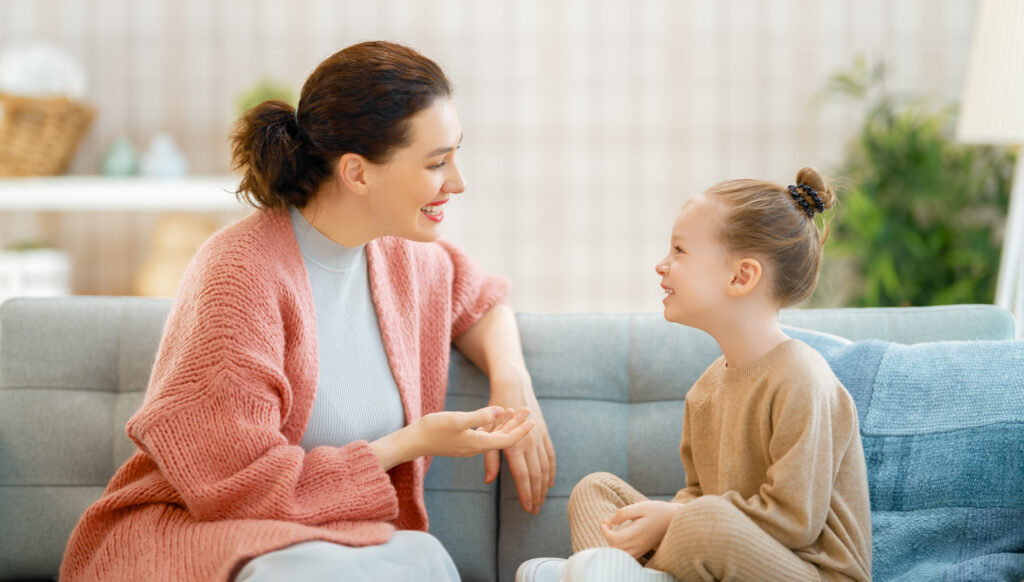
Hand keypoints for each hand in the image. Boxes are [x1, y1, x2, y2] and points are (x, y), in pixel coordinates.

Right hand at [370, 406, 533, 470]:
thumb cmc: (432, 429)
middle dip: (517, 425)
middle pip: (503, 438)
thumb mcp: (457, 420)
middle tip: (527, 410)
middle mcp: (476, 448)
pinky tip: (495, 417)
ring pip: (494, 437)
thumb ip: (480, 416)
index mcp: (477, 444)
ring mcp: (469, 446)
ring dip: (506, 425)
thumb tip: (500, 411)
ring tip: (515, 410)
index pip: (507, 441)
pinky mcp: (463, 443)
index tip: (533, 421)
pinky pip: (485, 436)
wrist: (413, 441)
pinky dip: (493, 427)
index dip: (521, 431)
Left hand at [484, 372, 555, 514]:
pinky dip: (551, 471)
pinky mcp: (544, 434)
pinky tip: (549, 483)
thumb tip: (488, 481)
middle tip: (534, 511)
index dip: (525, 494)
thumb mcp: (485, 433)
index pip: (522, 476)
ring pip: (545, 468)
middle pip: (536, 476)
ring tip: (541, 502)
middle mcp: (529, 443)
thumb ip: (489, 458)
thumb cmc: (495, 412)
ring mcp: (539, 438)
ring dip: (544, 487)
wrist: (513, 388)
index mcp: (514, 444)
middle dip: (536, 495)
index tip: (527, 508)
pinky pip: (551, 456)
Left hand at [600, 501, 679, 558]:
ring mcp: (642, 548)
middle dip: (607, 536)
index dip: (605, 530)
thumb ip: (624, 513)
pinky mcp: (644, 549)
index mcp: (637, 532)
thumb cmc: (658, 510)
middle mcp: (639, 543)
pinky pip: (629, 555)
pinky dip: (620, 549)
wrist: (674, 518)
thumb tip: (612, 520)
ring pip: (621, 553)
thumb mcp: (641, 506)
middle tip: (608, 524)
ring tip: (613, 531)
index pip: (614, 538)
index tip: (606, 521)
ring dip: (613, 544)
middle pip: (615, 547)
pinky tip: (621, 537)